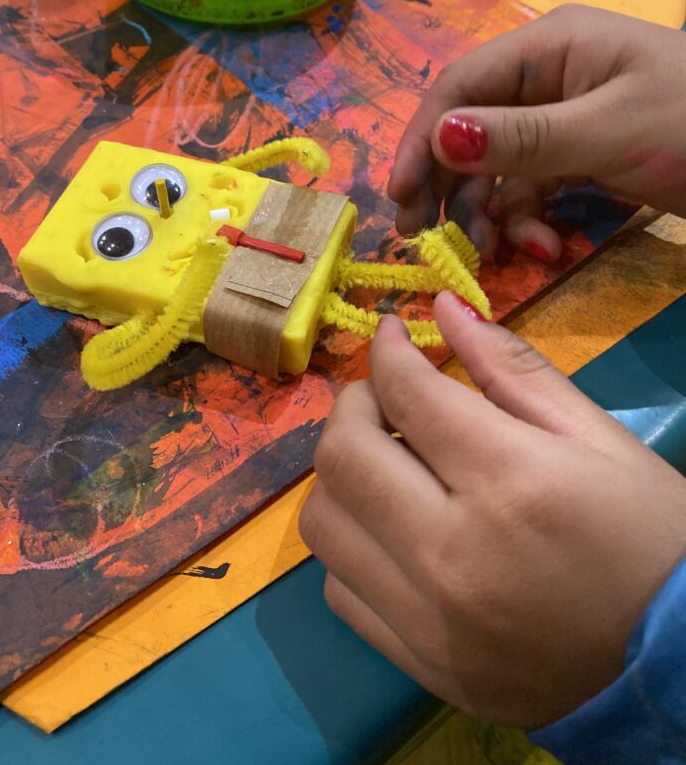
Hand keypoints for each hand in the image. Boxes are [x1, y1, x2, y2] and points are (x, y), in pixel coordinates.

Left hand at [299, 293, 685, 728]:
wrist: (680, 668)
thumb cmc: (651, 538)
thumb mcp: (599, 437)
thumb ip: (512, 369)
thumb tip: (441, 306)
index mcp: (511, 481)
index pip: (406, 393)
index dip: (388, 351)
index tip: (392, 336)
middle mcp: (454, 554)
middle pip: (343, 456)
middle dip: (353, 405)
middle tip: (387, 398)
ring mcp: (430, 622)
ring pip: (325, 523)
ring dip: (342, 475)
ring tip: (387, 462)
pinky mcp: (422, 667)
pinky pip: (340, 590)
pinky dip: (354, 544)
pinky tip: (394, 529)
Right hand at [389, 5, 685, 260]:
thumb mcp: (609, 131)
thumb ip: (521, 137)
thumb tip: (438, 137)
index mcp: (550, 47)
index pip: (460, 86)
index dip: (422, 140)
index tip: (399, 198)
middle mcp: (548, 77)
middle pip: (471, 128)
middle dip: (448, 184)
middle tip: (426, 238)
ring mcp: (566, 118)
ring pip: (499, 166)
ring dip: (493, 211)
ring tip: (504, 252)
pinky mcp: (585, 155)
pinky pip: (535, 187)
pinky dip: (530, 218)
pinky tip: (545, 245)